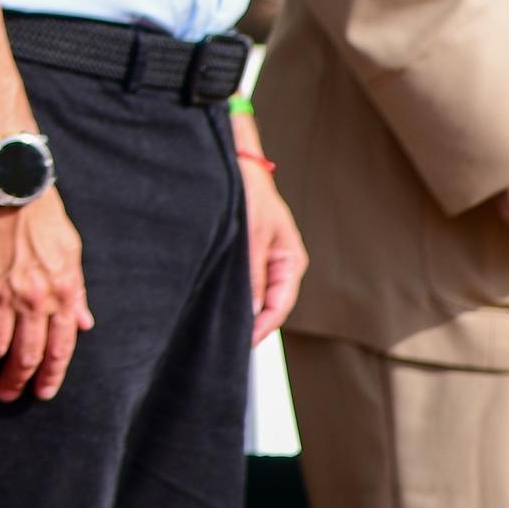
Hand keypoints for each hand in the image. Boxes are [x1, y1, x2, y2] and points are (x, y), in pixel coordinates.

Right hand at [0, 192, 92, 399]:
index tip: (41, 392)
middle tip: (6, 394)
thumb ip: (77, 293)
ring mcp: (1, 293)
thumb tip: (85, 324)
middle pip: (26, 356)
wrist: (10, 185)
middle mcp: (34, 300)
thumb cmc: (44, 216)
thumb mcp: (72, 253)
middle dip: (16, 381)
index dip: (51, 376)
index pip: (60, 349)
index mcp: (62, 294)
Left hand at [238, 151, 307, 341]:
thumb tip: (250, 309)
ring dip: (241, 310)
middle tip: (227, 342)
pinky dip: (234, 295)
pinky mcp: (249, 256)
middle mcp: (280, 265)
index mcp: (290, 261)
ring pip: (256, 296)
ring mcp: (265, 261)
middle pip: (269, 306)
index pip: (280, 306)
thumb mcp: (251, 235)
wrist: (236, 164)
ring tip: (220, 327)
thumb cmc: (250, 192)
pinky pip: (245, 283)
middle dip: (251, 323)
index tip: (243, 343)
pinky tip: (217, 303)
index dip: (262, 328)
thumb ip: (252, 273)